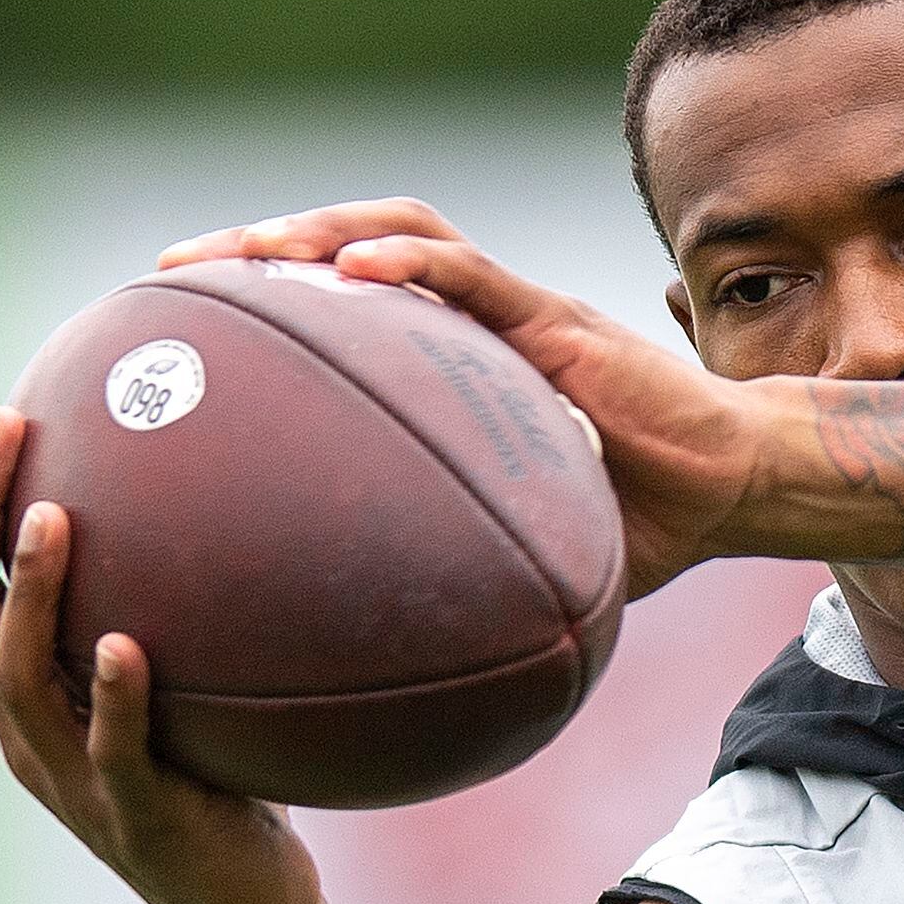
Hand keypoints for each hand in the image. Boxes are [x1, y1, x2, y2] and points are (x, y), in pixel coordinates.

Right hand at [0, 407, 326, 903]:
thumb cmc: (223, 789)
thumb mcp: (186, 695)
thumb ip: (178, 622)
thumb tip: (229, 509)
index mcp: (27, 705)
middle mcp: (29, 738)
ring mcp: (75, 781)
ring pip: (20, 681)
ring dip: (32, 596)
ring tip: (49, 517)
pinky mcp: (136, 817)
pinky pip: (116, 752)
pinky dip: (114, 697)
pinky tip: (127, 646)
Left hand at [160, 199, 762, 596]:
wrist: (732, 489)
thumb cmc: (636, 528)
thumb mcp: (522, 561)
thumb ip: (455, 589)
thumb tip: (378, 671)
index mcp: (456, 364)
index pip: (347, 308)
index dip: (262, 308)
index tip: (183, 334)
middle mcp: (474, 323)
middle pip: (348, 249)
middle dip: (256, 249)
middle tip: (171, 277)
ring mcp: (514, 312)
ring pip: (400, 232)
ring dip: (317, 232)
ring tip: (247, 253)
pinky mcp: (557, 318)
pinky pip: (474, 275)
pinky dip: (411, 261)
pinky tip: (354, 272)